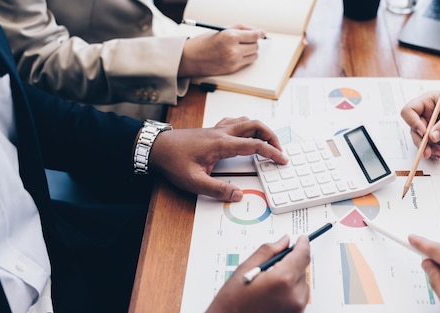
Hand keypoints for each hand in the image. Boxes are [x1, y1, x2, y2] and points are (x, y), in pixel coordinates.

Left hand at [148, 117, 286, 200]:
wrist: (156, 147)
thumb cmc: (173, 161)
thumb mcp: (194, 182)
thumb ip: (217, 190)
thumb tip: (238, 194)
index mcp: (222, 144)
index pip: (255, 145)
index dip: (272, 152)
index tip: (282, 159)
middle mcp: (223, 132)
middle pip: (256, 126)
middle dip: (272, 136)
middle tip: (279, 151)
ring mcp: (218, 129)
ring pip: (247, 121)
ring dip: (261, 129)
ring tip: (268, 143)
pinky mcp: (213, 130)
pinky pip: (236, 122)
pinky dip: (248, 126)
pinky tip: (247, 135)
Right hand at [178, 24, 266, 76]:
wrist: (190, 58)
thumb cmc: (204, 42)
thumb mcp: (221, 30)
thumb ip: (240, 28)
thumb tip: (256, 31)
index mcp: (230, 36)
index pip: (254, 35)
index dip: (260, 33)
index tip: (262, 33)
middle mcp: (233, 50)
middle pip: (256, 46)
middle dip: (253, 42)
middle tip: (247, 39)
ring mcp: (233, 61)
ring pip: (254, 56)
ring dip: (251, 51)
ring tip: (241, 47)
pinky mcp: (233, 70)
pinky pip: (247, 63)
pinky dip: (245, 58)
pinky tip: (237, 54)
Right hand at [206, 235, 310, 312]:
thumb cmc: (233, 300)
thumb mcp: (247, 268)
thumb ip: (269, 251)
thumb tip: (284, 241)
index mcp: (283, 279)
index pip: (302, 255)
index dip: (302, 244)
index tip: (301, 239)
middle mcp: (294, 295)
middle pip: (301, 269)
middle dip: (290, 263)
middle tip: (271, 268)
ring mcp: (296, 308)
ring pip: (301, 282)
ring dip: (290, 278)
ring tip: (268, 285)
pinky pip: (299, 295)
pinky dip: (290, 291)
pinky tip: (272, 294)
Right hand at [400, 90, 439, 159]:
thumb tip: (432, 137)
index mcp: (427, 102)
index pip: (409, 111)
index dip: (413, 122)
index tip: (424, 132)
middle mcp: (425, 114)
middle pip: (413, 129)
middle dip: (420, 141)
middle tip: (427, 151)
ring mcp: (430, 125)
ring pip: (421, 140)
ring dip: (428, 148)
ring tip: (439, 153)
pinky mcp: (436, 135)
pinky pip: (430, 145)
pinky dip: (433, 151)